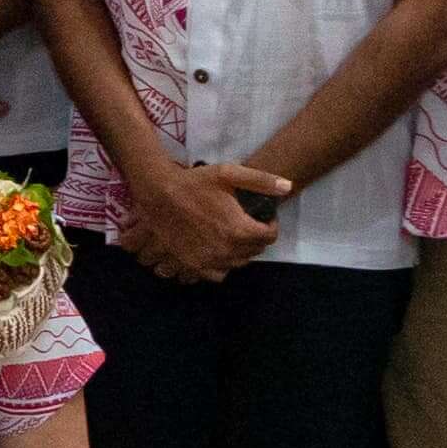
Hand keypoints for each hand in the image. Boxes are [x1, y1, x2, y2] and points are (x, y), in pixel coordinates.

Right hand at [120, 155, 284, 283]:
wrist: (158, 194)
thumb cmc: (194, 182)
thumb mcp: (228, 173)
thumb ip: (261, 180)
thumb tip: (288, 186)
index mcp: (239, 230)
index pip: (269, 236)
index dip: (271, 225)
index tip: (264, 217)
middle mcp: (227, 251)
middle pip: (254, 251)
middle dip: (256, 238)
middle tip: (248, 224)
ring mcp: (209, 261)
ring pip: (237, 264)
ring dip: (240, 252)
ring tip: (233, 237)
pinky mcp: (193, 266)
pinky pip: (218, 274)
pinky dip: (222, 265)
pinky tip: (217, 251)